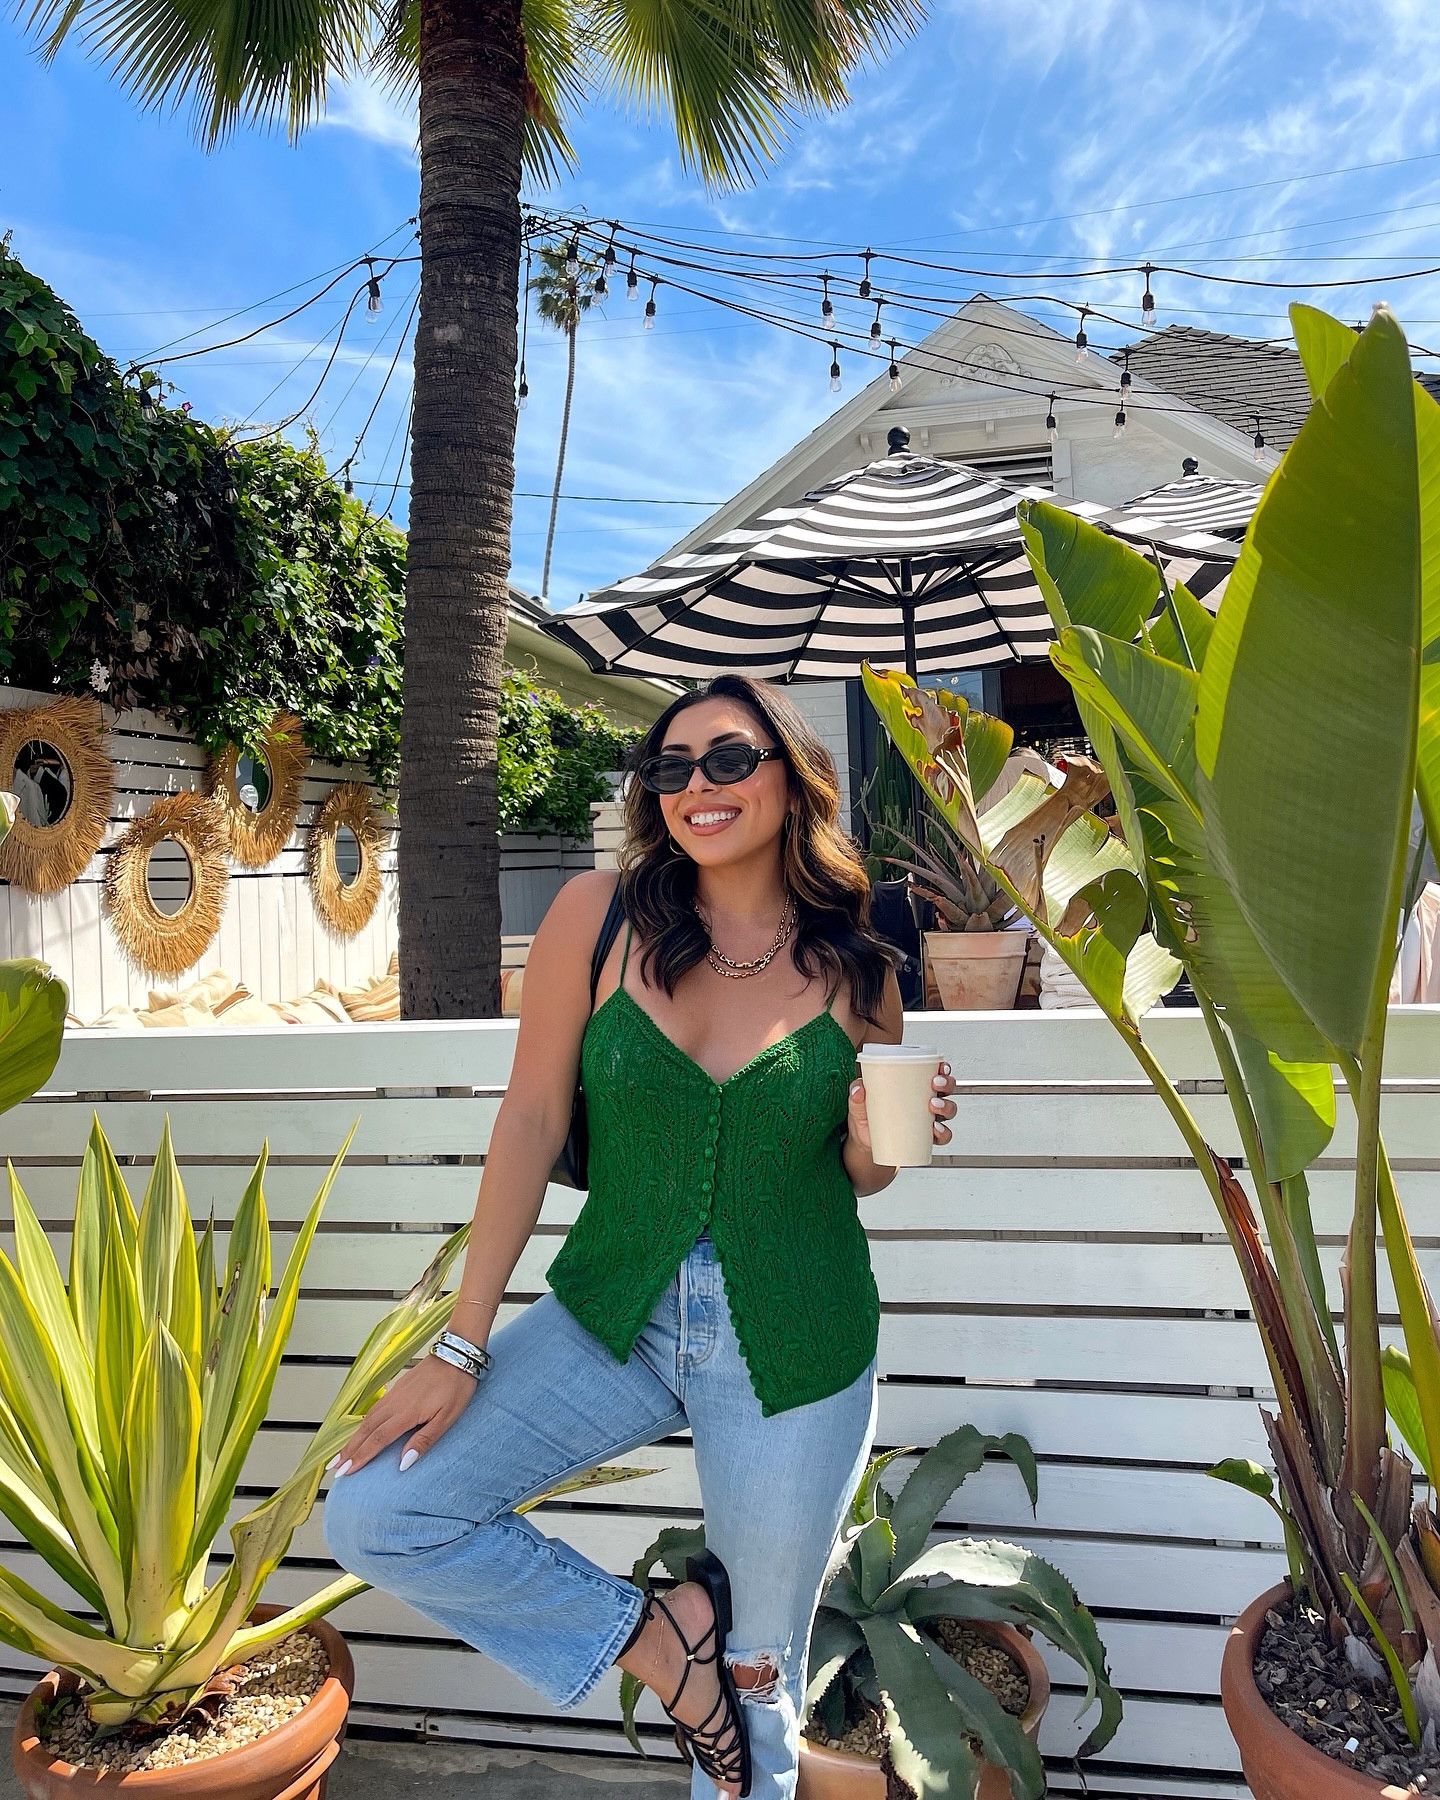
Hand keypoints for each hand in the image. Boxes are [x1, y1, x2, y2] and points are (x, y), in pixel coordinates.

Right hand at [330, 1353, 475, 1477]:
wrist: (457, 1354)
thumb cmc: (456, 1387)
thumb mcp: (447, 1417)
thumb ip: (424, 1440)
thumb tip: (404, 1463)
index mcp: (406, 1413)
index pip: (378, 1440)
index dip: (361, 1457)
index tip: (347, 1471)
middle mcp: (395, 1403)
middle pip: (367, 1430)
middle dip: (350, 1450)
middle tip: (335, 1467)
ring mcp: (395, 1394)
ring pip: (368, 1418)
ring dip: (354, 1437)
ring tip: (342, 1453)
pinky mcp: (398, 1387)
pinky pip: (374, 1408)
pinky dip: (363, 1422)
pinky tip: (361, 1428)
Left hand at [847, 1060, 956, 1151]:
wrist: (865, 1144)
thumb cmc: (866, 1118)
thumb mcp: (859, 1105)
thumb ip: (856, 1096)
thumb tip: (858, 1088)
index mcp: (912, 1086)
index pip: (934, 1072)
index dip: (943, 1068)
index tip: (940, 1067)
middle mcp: (924, 1100)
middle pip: (946, 1088)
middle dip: (946, 1084)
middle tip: (934, 1085)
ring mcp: (927, 1119)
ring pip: (948, 1110)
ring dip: (946, 1106)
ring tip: (933, 1107)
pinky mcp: (926, 1137)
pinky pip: (943, 1135)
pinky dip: (943, 1133)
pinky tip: (935, 1130)